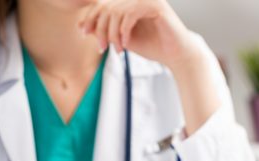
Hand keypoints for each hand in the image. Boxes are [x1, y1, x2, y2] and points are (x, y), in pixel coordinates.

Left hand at [79, 0, 199, 69]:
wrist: (175, 56)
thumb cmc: (153, 48)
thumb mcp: (124, 40)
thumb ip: (107, 32)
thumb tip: (84, 27)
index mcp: (129, 3)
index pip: (103, 4)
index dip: (90, 16)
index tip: (83, 32)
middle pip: (107, 6)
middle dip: (100, 28)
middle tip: (101, 47)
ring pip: (117, 11)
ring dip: (113, 33)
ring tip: (118, 50)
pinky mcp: (156, 6)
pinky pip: (131, 14)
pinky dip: (125, 31)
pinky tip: (126, 43)